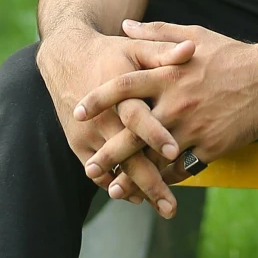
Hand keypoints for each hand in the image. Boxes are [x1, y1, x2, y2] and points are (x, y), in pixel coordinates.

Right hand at [37, 20, 194, 216]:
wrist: (66, 57)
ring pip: (114, 169)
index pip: (136, 117)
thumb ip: (163, 53)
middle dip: (150, 183)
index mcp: (117, 92)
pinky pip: (97, 171)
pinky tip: (138, 197)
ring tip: (160, 209)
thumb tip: (192, 49)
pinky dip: (117, 184)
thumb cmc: (110, 53)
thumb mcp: (135, 48)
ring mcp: (87, 134)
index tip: (174, 152)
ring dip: (136, 190)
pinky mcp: (78, 143)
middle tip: (172, 208)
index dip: (155, 134)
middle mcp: (101, 117)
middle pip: (127, 156)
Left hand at [74, 21, 257, 198]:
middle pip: (134, 132)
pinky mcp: (211, 146)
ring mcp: (193, 127)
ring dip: (134, 176)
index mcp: (168, 74)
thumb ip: (156, 33)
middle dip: (109, 153)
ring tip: (115, 190)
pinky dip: (167, 179)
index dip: (98, 100)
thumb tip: (124, 26)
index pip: (124, 86)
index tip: (78, 112)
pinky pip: (183, 168)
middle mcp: (176, 103)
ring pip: (156, 158)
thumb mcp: (193, 35)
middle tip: (89, 168)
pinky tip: (154, 187)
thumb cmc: (229, 55)